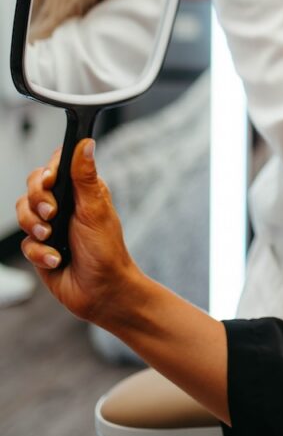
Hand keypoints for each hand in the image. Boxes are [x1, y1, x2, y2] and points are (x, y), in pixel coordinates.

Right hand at [16, 139, 137, 323]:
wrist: (101, 291)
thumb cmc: (106, 251)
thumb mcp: (96, 210)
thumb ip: (85, 177)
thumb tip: (86, 143)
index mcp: (82, 192)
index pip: (54, 167)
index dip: (46, 172)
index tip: (49, 181)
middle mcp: (65, 206)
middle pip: (32, 188)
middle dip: (37, 201)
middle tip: (53, 215)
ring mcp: (51, 227)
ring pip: (23, 214)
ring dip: (36, 228)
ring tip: (53, 238)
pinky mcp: (41, 248)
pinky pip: (25, 242)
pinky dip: (40, 252)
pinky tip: (56, 259)